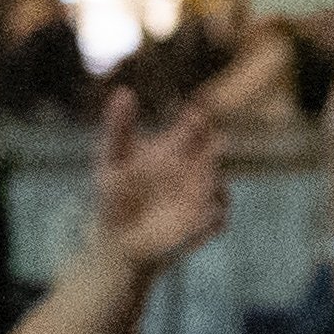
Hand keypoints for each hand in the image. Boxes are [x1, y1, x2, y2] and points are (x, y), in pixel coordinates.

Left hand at [95, 95, 232, 274]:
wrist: (118, 241)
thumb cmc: (115, 195)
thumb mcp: (113, 158)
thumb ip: (119, 126)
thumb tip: (123, 91)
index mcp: (176, 148)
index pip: (196, 126)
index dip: (198, 119)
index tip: (192, 116)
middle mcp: (194, 168)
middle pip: (217, 152)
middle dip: (216, 149)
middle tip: (207, 150)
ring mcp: (202, 197)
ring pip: (220, 186)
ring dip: (213, 185)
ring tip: (202, 184)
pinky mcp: (204, 225)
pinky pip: (217, 218)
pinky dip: (212, 217)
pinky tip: (200, 216)